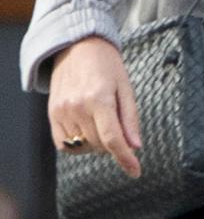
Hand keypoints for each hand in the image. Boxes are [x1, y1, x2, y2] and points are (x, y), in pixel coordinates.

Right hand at [48, 36, 141, 176]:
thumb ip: (130, 118)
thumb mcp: (126, 87)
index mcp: (100, 99)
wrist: (78, 47)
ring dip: (96, 143)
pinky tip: (87, 128)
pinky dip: (78, 143)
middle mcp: (77, 107)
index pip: (112, 139)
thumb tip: (136, 146)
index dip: (125, 158)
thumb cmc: (108, 65)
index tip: (136, 171)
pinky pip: (64, 144)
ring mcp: (61, 112)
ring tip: (101, 120)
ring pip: (82, 147)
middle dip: (113, 143)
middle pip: (99, 144)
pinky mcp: (51, 114)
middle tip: (117, 124)